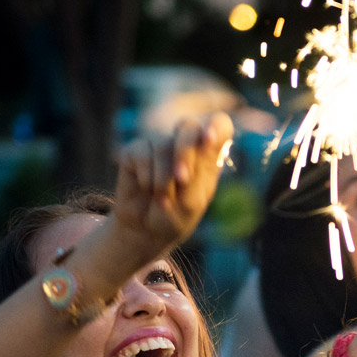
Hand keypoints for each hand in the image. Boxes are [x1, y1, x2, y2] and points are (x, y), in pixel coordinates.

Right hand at [113, 112, 232, 261]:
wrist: (146, 231)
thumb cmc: (175, 217)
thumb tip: (197, 140)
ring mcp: (159, 145)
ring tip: (162, 198)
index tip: (208, 139)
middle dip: (185, 152)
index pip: (220, 125)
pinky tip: (146, 188)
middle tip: (182, 179)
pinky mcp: (136, 151)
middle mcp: (183, 145)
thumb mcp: (191, 202)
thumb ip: (196, 173)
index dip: (215, 126)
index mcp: (206, 156)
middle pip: (188, 126)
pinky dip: (145, 176)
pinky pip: (141, 152)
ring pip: (163, 144)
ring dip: (163, 177)